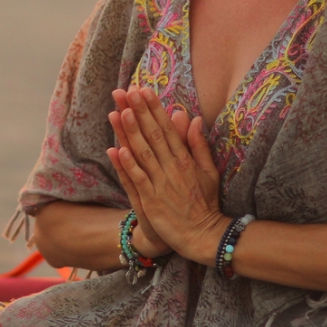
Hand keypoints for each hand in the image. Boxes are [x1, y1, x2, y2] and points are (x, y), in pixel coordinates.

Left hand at [106, 86, 226, 261]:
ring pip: (143, 154)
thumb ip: (199, 145)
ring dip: (131, 133)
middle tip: (128, 91)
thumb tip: (193, 118)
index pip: (167, 128)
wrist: (203, 235)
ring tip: (121, 112)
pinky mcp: (151, 201)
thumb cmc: (205, 203)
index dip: (154, 109)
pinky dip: (128, 165)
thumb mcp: (209, 171)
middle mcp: (173, 168)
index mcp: (186, 160)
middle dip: (140, 112)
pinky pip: (138, 180)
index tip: (144, 91)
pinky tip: (118, 150)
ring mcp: (161, 184)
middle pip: (153, 135)